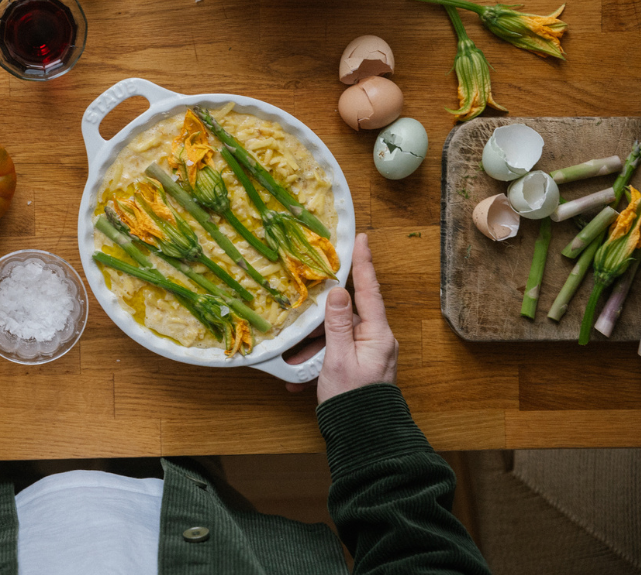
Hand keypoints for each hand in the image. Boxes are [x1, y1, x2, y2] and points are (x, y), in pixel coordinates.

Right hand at [284, 233, 397, 402]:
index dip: (363, 263)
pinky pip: (336, 353)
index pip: (369, 290)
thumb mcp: (338, 358)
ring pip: (336, 336)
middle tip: (300, 321)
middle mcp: (377, 340)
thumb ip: (337, 323)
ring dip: (314, 348)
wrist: (364, 436)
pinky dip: (318, 362)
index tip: (362, 238)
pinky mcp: (360, 366)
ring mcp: (369, 353)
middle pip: (346, 315)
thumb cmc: (352, 399)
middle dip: (318, 322)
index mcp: (378, 334)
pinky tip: (301, 377)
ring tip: (296, 364)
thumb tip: (337, 292)